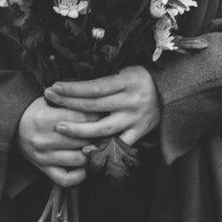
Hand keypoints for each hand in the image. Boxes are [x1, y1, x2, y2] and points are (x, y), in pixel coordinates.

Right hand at [17, 97, 98, 186]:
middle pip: (83, 139)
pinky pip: (64, 178)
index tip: (103, 114)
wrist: (13, 124)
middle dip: (97, 134)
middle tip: (104, 130)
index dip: (97, 116)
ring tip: (95, 145)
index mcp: (46, 119)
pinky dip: (78, 176)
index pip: (82, 119)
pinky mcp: (43, 168)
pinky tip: (84, 167)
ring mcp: (44, 156)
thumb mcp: (51, 101)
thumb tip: (98, 109)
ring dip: (90, 153)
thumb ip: (71, 105)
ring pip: (78, 159)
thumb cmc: (36, 111)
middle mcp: (44, 139)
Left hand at [43, 66, 159, 147]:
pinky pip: (118, 145)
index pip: (94, 87)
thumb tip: (75, 84)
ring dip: (79, 129)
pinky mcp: (140, 133)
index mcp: (127, 81)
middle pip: (94, 105)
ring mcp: (136, 119)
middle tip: (49, 100)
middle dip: (69, 103)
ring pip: (103, 128)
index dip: (73, 88)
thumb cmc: (142, 79)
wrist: (172, 92)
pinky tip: (84, 149)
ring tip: (59, 127)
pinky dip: (101, 148)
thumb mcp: (126, 71)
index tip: (54, 87)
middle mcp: (131, 101)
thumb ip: (105, 81)